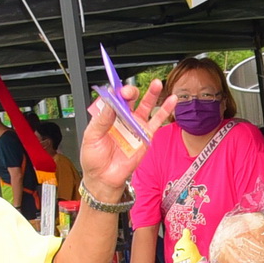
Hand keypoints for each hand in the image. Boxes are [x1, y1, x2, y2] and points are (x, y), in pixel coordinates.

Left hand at [76, 77, 170, 197]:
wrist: (103, 178)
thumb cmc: (94, 159)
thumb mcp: (91, 136)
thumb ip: (101, 119)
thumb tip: (110, 102)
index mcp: (107, 116)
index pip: (113, 98)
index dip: (115, 92)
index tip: (115, 91)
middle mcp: (122, 119)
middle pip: (129, 99)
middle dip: (130, 92)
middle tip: (128, 92)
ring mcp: (135, 127)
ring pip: (145, 106)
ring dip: (152, 94)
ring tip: (157, 83)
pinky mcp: (146, 137)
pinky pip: (157, 122)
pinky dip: (165, 110)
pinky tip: (171, 100)